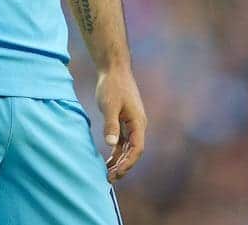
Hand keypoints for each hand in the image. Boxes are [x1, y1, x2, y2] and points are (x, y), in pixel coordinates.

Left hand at [96, 68, 146, 182]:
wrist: (114, 69)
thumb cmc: (112, 85)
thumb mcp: (109, 105)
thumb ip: (111, 125)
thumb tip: (111, 144)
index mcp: (138, 122)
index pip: (136, 149)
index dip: (127, 163)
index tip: (116, 173)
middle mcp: (138, 125)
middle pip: (134, 151)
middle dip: (123, 166)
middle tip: (110, 179)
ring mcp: (132, 123)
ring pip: (128, 148)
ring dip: (120, 160)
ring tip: (108, 174)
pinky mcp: (124, 120)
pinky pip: (123, 141)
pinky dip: (117, 151)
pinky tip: (108, 159)